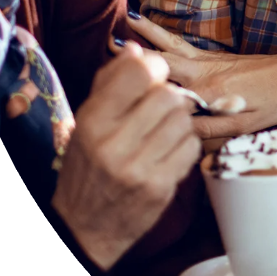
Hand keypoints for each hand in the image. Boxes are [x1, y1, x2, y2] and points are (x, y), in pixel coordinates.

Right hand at [52, 42, 201, 268]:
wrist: (84, 227)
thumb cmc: (87, 166)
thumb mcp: (87, 122)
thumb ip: (110, 82)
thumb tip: (135, 48)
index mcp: (92, 122)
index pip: (138, 73)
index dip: (153, 67)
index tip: (154, 74)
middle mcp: (114, 145)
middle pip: (168, 95)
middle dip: (169, 97)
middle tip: (159, 108)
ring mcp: (139, 168)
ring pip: (184, 119)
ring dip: (179, 121)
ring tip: (161, 131)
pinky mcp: (162, 187)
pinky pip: (192, 147)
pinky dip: (185, 144)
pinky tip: (167, 152)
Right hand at [127, 14, 276, 138]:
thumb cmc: (272, 102)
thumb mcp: (243, 125)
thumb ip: (209, 129)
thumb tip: (177, 132)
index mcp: (209, 90)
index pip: (168, 94)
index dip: (144, 94)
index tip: (116, 91)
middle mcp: (203, 70)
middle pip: (163, 61)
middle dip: (135, 55)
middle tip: (105, 44)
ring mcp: (206, 60)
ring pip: (170, 45)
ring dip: (146, 34)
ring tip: (122, 21)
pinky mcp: (210, 56)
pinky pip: (179, 43)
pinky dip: (160, 34)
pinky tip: (146, 27)